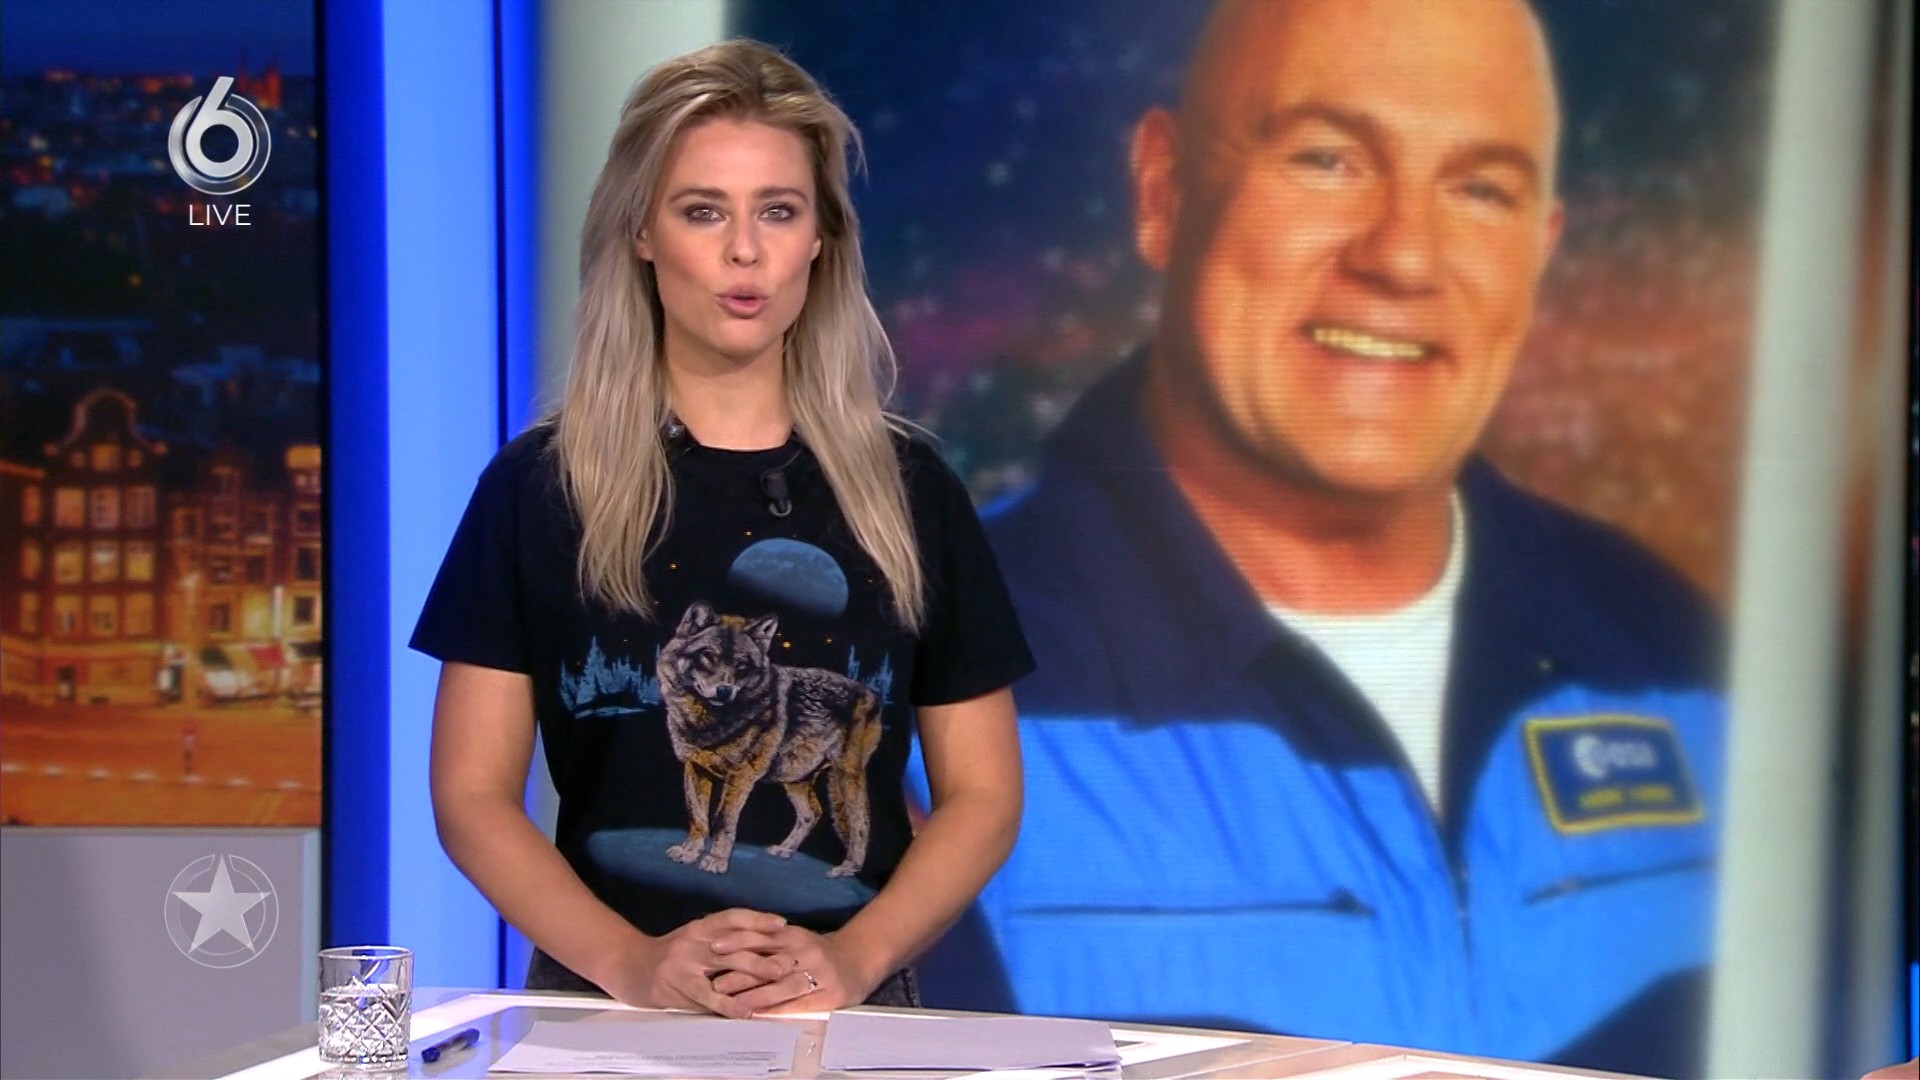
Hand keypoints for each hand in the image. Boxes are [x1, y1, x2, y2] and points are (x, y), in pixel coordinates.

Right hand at [596, 909, 792, 1018]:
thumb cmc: (668, 956)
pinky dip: (728, 1004)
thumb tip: (759, 945)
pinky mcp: (676, 987)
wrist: (629, 967)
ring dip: (753, 973)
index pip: (732, 917)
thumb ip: (720, 941)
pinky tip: (746, 1011)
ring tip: (777, 979)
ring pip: (724, 966)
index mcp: (699, 927)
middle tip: (790, 957)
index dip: (757, 919)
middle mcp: (693, 941)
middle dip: (764, 949)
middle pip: (734, 941)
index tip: (782, 923)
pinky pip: (707, 996)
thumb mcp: (693, 940)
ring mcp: (684, 963)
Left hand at [706, 925, 879, 1013]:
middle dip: (742, 973)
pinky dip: (778, 1010)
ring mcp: (819, 973)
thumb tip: (729, 948)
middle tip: (717, 982)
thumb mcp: (796, 939)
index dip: (738, 941)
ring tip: (734, 1004)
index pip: (763, 936)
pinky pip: (799, 1004)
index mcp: (795, 935)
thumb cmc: (818, 951)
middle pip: (770, 962)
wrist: (859, 960)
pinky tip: (760, 1015)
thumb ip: (769, 942)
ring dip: (757, 995)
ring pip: (783, 985)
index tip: (714, 947)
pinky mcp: (829, 994)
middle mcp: (806, 951)